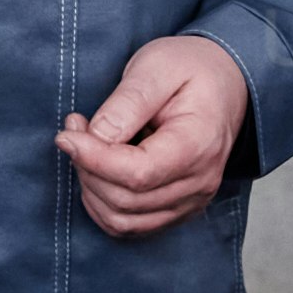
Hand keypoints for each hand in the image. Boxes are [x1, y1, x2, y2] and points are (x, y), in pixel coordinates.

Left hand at [58, 33, 252, 239]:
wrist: (225, 83)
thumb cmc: (191, 69)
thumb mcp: (156, 67)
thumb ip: (127, 102)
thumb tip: (93, 137)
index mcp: (199, 144)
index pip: (138, 174)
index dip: (94, 159)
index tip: (67, 134)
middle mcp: (200, 182)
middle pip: (126, 200)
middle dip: (87, 168)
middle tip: (75, 128)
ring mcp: (191, 201)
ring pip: (122, 220)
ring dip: (91, 187)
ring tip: (86, 146)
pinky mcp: (177, 209)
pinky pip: (129, 225)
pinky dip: (102, 203)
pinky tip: (97, 170)